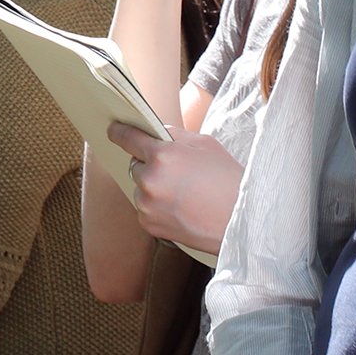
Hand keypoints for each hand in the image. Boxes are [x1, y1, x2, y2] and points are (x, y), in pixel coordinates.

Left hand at [109, 122, 241, 258]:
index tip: (113, 130)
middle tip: (176, 172)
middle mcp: (150, 179)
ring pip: (141, 188)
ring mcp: (147, 204)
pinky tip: (180, 208)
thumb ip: (174, 136)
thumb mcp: (204, 144)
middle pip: (135, 165)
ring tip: (183, 193)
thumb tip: (155, 134)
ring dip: (153, 188)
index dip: (120, 131)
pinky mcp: (149, 224)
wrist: (241, 220)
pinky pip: (145, 209)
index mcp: (162, 155)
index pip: (128, 137)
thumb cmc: (227, 179)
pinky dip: (157, 207)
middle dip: (150, 165)